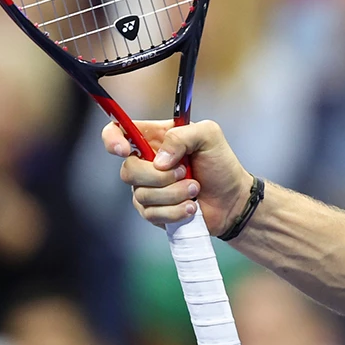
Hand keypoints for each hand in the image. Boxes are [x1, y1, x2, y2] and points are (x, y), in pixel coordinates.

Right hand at [101, 119, 251, 233]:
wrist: (232, 199)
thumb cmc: (220, 164)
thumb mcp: (209, 135)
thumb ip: (181, 135)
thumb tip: (159, 161)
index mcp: (154, 138)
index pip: (117, 131)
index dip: (112, 140)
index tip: (125, 150)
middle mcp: (146, 162)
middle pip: (128, 170)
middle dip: (159, 176)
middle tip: (184, 172)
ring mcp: (147, 188)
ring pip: (141, 194)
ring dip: (174, 194)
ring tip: (195, 189)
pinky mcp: (153, 211)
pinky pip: (151, 214)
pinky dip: (176, 211)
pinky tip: (191, 207)